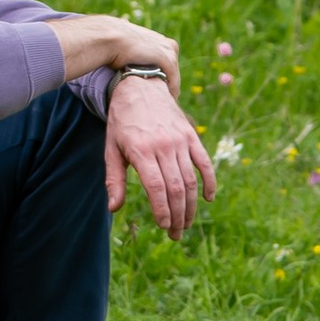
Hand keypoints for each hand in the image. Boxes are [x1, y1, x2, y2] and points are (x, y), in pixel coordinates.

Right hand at [50, 12, 178, 92]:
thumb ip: (124, 53)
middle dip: (168, 83)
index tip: (157, 88)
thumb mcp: (120, 46)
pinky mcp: (165, 59)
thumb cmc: (108, 41)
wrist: (108, 37)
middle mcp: (165, 43)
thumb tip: (115, 63)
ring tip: (162, 103)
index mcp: (155, 38)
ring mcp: (167, 50)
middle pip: (172, 68)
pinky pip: (173, 79)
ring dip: (170, 89)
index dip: (162, 74)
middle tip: (161, 100)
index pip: (165, 60)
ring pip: (174, 75)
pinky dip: (171, 90)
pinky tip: (165, 101)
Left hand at [104, 74, 216, 239]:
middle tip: (176, 234)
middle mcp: (163, 146)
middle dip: (178, 215)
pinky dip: (209, 181)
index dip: (162, 210)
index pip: (156, 187)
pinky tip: (207, 198)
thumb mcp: (111, 149)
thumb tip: (113, 208)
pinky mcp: (191, 135)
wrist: (140, 86)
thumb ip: (114, 179)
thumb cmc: (122, 122)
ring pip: (191, 179)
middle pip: (176, 188)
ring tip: (187, 223)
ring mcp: (180, 140)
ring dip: (191, 205)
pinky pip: (204, 162)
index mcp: (141, 150)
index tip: (164, 226)